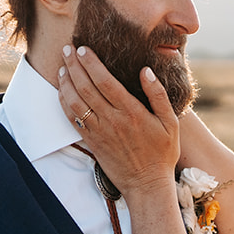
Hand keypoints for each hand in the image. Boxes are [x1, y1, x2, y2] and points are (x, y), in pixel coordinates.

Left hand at [58, 45, 178, 197]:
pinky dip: (64, 103)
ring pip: (76, 102)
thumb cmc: (162, 152)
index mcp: (132, 112)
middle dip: (74, 66)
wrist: (147, 184)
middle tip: (67, 49)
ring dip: (66, 82)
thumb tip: (146, 71)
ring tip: (62, 67)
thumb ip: (158, 95)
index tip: (82, 49)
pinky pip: (73, 120)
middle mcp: (112, 120)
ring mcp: (100, 132)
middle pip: (86, 87)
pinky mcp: (92, 142)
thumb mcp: (171, 123)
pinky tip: (62, 91)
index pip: (105, 81)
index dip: (91, 63)